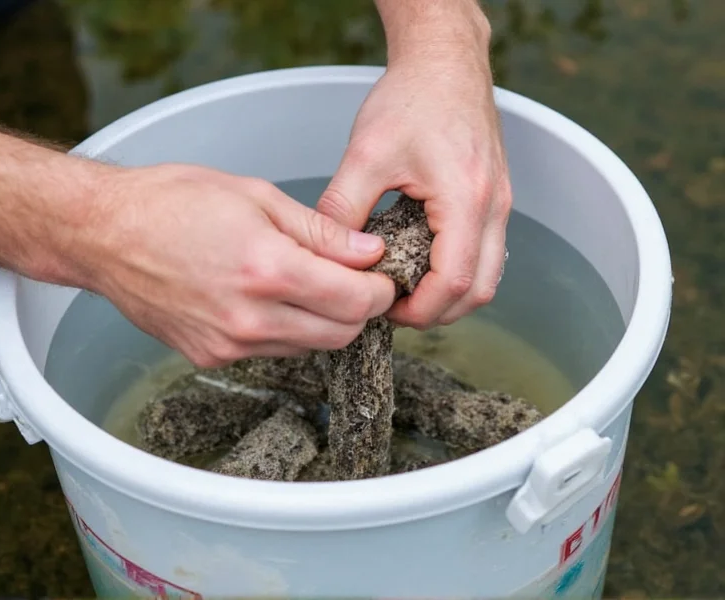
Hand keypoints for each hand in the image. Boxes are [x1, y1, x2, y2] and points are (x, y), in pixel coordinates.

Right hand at [84, 164, 396, 367]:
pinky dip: (286, 329)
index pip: (354, 302)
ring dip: (322, 321)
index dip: (379, 290)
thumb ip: (320, 232)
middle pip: (340, 335)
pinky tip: (268, 298)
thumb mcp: (256, 196)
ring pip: (308, 347)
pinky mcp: (210, 357)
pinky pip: (271, 350)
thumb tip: (368, 253)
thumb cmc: (173, 202)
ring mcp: (228, 344)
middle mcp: (250, 318)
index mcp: (266, 269)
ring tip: (306, 283)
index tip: (379, 275)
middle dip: (358, 310)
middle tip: (351, 280)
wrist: (103, 234)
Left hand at [317, 45, 511, 328]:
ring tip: (405, 288)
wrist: (445, 61)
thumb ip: (342, 209)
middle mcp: (494, 206)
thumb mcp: (365, 155)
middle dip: (437, 312)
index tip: (383, 307)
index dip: (419, 310)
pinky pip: (485, 253)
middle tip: (393, 307)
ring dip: (450, 294)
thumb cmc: (411, 99)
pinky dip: (458, 271)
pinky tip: (420, 261)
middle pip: (480, 291)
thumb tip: (325, 257)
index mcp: (465, 198)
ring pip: (488, 276)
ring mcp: (500, 203)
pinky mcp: (495, 198)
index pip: (454, 282)